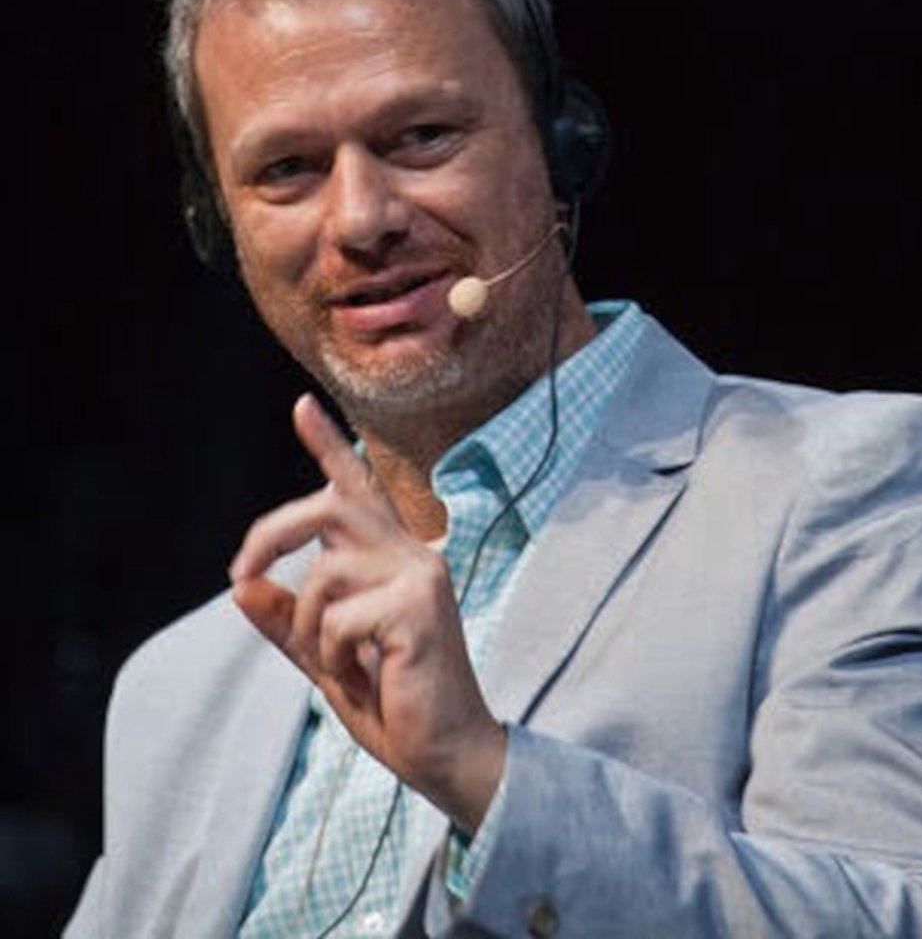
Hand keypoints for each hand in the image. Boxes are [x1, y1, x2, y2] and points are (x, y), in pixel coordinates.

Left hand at [229, 393, 505, 833]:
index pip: (357, 491)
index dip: (328, 446)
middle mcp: (411, 553)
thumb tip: (243, 586)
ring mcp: (419, 574)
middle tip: (239, 571)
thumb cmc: (392, 703)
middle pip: (330, 506)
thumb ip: (288, 621)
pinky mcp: (418, 604)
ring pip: (321, 576)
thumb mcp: (326, 657)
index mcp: (393, 558)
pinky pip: (335, 618)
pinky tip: (369, 679)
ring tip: (344, 670)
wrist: (445, 752)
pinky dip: (333, 657)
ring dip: (309, 632)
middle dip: (271, 533)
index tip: (301, 406)